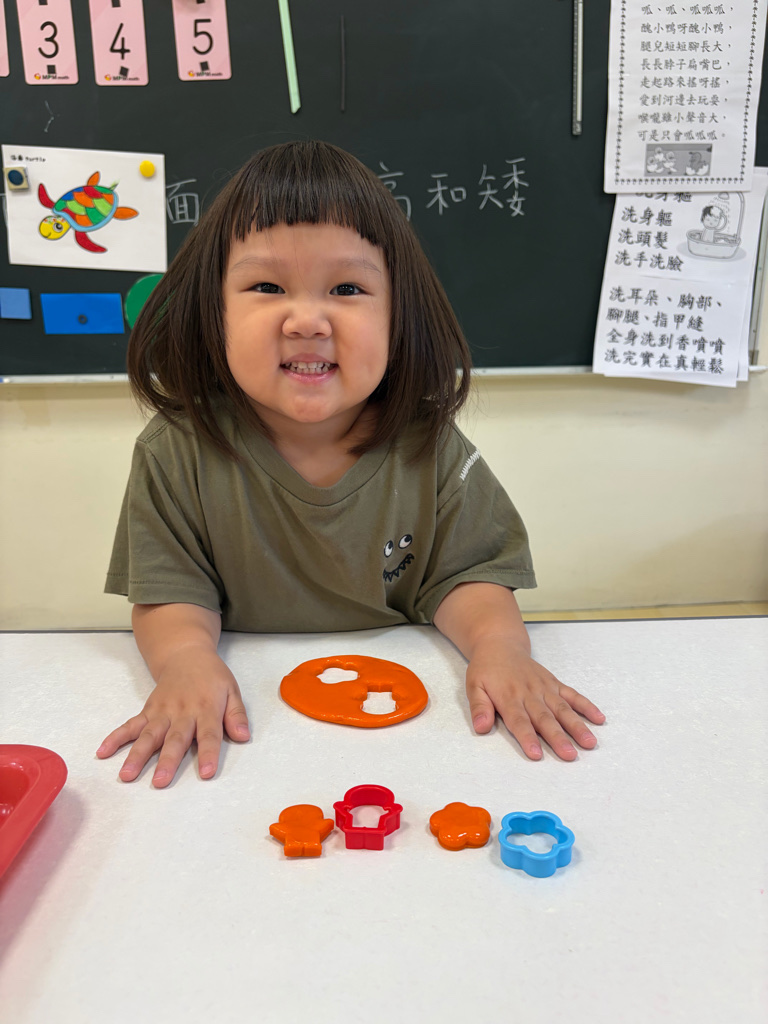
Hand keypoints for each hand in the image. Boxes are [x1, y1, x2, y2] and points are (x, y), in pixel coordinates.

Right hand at [96, 646, 249, 786]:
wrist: (186, 654)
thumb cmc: (211, 677)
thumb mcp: (232, 691)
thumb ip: (236, 715)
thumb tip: (244, 736)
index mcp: (206, 708)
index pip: (209, 734)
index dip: (208, 753)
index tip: (207, 773)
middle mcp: (182, 711)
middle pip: (175, 738)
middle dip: (167, 760)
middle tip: (160, 782)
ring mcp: (162, 711)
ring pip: (149, 734)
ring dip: (137, 754)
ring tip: (126, 775)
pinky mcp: (148, 710)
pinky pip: (131, 724)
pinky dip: (116, 737)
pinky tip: (103, 751)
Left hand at [465, 637, 604, 759]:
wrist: (500, 645)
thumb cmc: (486, 670)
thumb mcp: (474, 686)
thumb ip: (479, 707)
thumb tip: (481, 727)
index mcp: (509, 697)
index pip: (519, 721)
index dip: (528, 737)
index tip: (536, 754)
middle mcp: (529, 694)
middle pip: (545, 719)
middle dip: (558, 738)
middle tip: (570, 755)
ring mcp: (545, 688)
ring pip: (562, 709)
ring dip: (577, 726)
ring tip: (590, 742)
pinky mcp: (554, 684)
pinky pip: (572, 695)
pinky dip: (586, 706)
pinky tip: (599, 718)